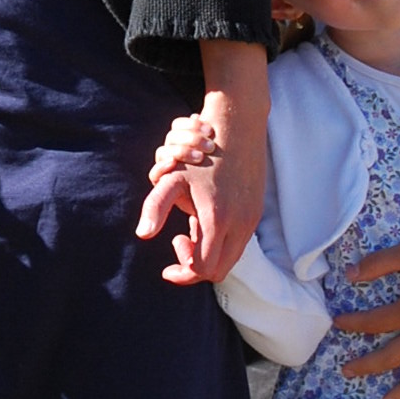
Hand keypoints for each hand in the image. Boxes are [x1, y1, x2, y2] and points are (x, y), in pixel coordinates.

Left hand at [136, 112, 263, 285]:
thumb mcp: (172, 177)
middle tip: (178, 241)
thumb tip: (142, 233)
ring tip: (190, 229)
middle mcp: (240, 225)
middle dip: (195, 265)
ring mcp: (251, 220)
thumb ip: (156, 206)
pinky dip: (221, 240)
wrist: (238, 128)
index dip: (183, 269)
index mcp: (217, 220)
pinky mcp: (257, 212)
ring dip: (209, 252)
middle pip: (218, 270)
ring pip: (231, 258)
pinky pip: (239, 241)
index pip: (202, 268)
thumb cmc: (199, 152)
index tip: (171, 244)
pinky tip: (205, 216)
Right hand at [148, 115, 218, 184]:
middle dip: (191, 139)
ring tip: (200, 158)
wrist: (218, 206)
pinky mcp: (162, 184)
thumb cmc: (220, 176)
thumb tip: (198, 115)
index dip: (192, 124)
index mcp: (183, 140)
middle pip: (172, 136)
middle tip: (210, 147)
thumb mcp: (218, 154)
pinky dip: (162, 167)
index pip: (179, 125)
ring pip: (163, 151)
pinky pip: (155, 173)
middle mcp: (172, 152)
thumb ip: (209, 135)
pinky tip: (173, 163)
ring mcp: (165, 167)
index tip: (210, 129)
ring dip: (180, 152)